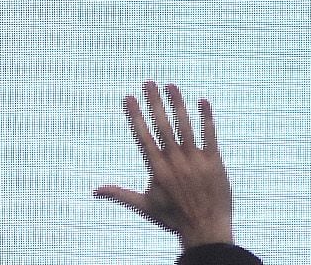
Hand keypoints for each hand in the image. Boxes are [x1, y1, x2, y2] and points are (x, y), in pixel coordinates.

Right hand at [94, 81, 233, 248]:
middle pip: (163, 126)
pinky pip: (210, 135)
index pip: (143, 136)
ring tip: (171, 85)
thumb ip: (120, 194)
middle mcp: (174, 162)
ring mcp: (195, 160)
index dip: (135, 116)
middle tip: (149, 82)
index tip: (128, 98)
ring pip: (186, 126)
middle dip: (154, 103)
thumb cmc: (173, 218)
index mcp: (157, 170)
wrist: (205, 228)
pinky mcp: (214, 161)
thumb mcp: (144, 206)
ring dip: (178, 104)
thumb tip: (95, 190)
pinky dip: (207, 118)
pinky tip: (202, 101)